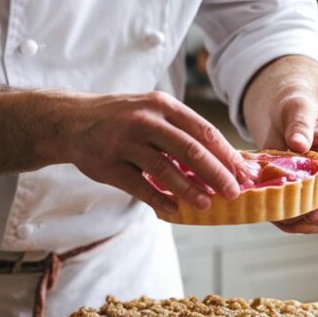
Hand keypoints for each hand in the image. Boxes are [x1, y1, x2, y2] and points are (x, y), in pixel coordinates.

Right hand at [64, 91, 250, 215]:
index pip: (204, 131)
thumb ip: (182, 131)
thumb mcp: (153, 112)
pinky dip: (159, 200)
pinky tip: (174, 211)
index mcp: (163, 106)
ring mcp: (125, 142)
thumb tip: (225, 161)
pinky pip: (139, 186)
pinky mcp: (108, 165)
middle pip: (190, 150)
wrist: (72, 121)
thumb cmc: (123, 119)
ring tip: (207, 205)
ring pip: (165, 170)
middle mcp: (145, 120)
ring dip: (190, 190)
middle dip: (216, 174)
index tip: (245, 174)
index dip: (227, 155)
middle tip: (234, 193)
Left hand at [260, 95, 317, 234]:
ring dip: (311, 225)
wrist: (283, 118)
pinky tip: (279, 219)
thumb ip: (299, 125)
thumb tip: (299, 145)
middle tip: (305, 218)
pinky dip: (296, 224)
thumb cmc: (296, 109)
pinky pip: (310, 218)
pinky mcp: (311, 197)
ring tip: (288, 222)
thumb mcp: (298, 109)